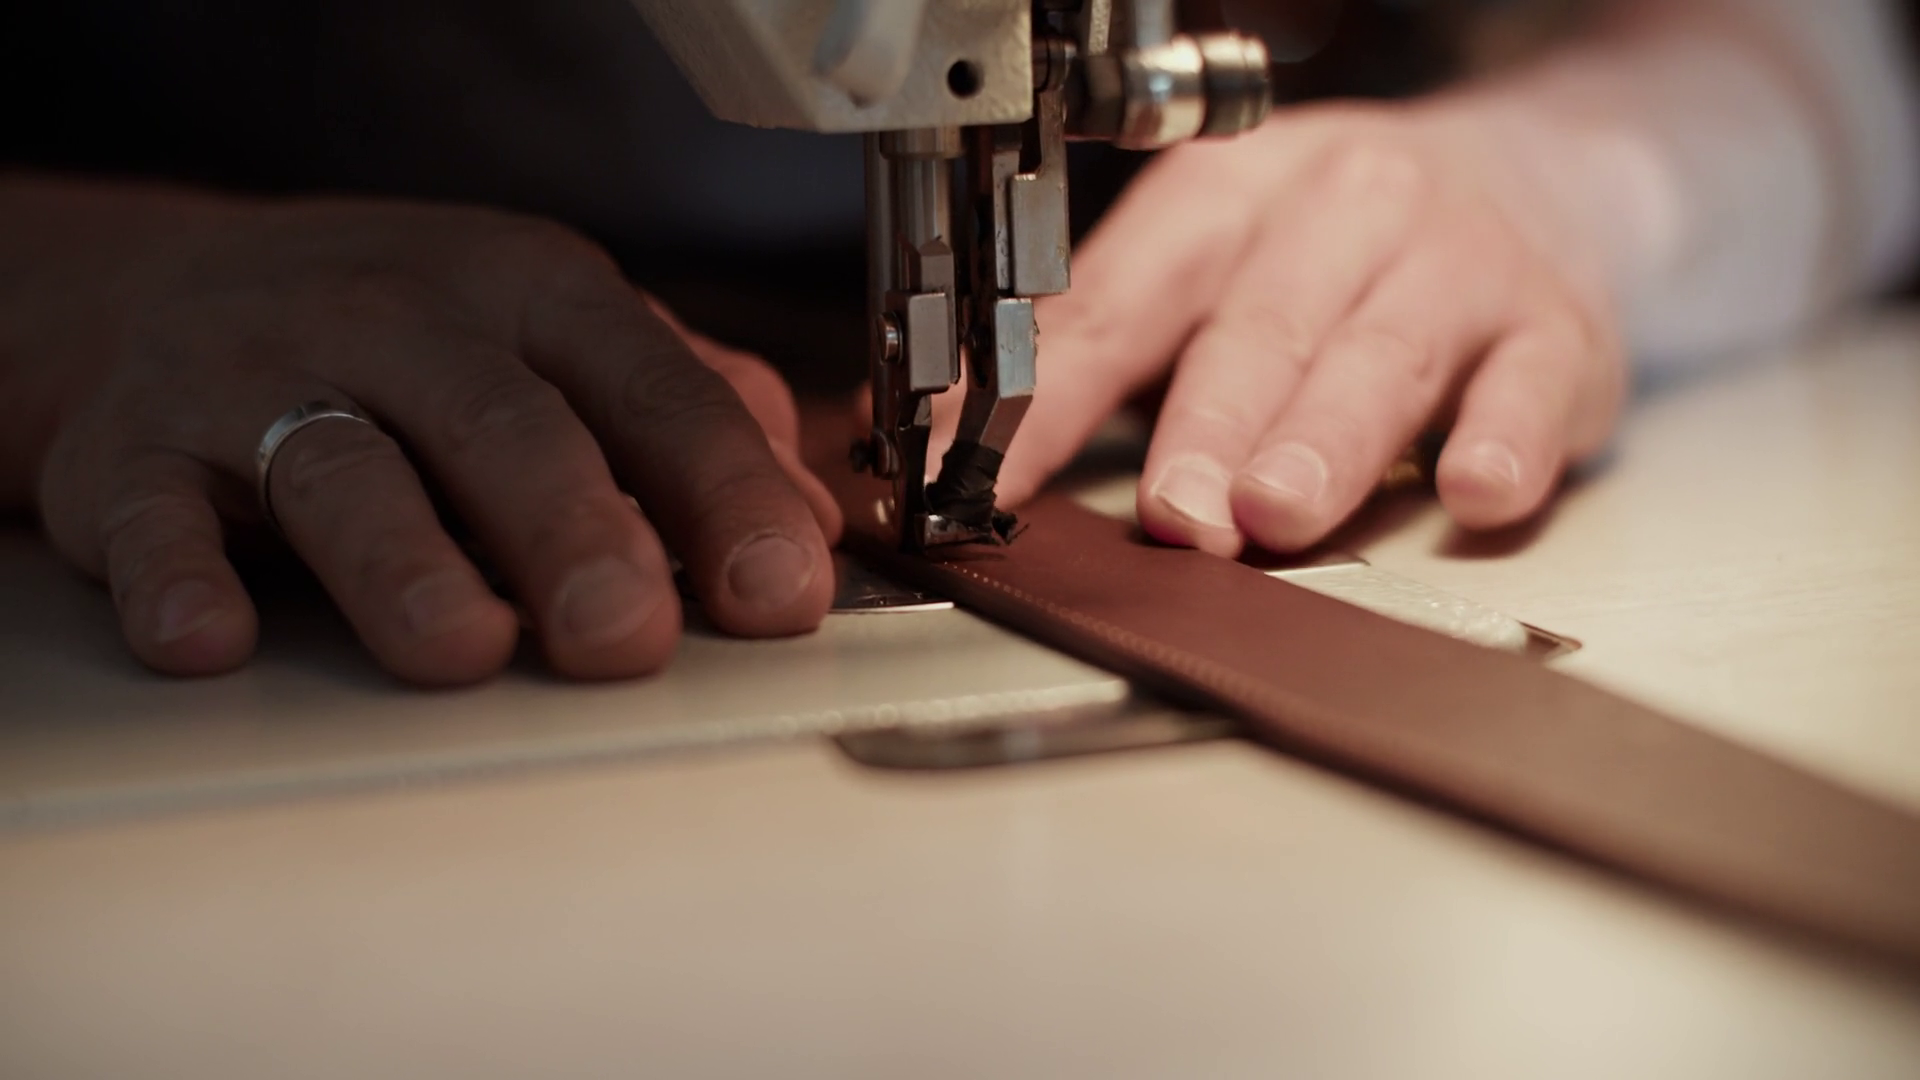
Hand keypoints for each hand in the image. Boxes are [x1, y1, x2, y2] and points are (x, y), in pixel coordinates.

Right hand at [7, 183, 837, 683]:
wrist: (181, 288)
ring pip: (342, 465)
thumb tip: (810, 523)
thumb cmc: (418, 341)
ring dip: (405, 564)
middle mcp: (402, 322)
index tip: (781, 592)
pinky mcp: (138, 453)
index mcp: (534, 296)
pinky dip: (180, 577)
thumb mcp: (565, 343)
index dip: (724, 491)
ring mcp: (263, 379)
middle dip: (575, 532)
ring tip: (463, 649)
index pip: (651, 390)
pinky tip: (215, 639)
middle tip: (627, 638)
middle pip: (503, 424)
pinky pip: (155, 514)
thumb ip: (690, 420)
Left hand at [939, 102, 1626, 555]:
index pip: (1121, 298)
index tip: (982, 471)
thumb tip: (970, 439)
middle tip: (1169, 513)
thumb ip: (1110, 350)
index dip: (1049, 391)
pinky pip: (1531, 382)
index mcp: (1233, 194)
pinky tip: (1474, 491)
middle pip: (1259, 325)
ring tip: (1278, 512)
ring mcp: (1457, 264)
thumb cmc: (1344, 244)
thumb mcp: (1216, 261)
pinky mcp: (1556, 329)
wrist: (1543, 170)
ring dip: (1325, 441)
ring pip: (1381, 354)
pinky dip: (1505, 439)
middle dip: (1207, 427)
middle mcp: (1344, 212)